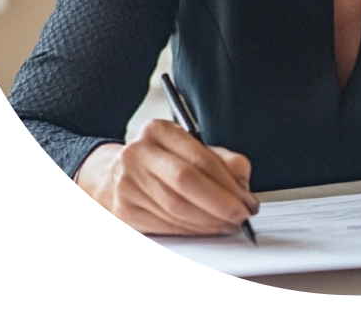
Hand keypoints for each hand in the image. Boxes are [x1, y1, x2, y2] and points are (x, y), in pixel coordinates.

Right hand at [75, 119, 258, 235]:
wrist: (113, 171)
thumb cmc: (160, 160)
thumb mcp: (189, 147)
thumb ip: (220, 158)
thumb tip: (242, 178)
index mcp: (158, 130)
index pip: (200, 158)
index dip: (228, 183)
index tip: (247, 200)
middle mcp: (138, 153)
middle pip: (186, 183)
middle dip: (220, 204)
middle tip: (241, 216)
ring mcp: (127, 182)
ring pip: (176, 209)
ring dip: (209, 222)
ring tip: (227, 224)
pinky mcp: (125, 209)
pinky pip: (165, 225)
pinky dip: (191, 231)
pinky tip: (205, 229)